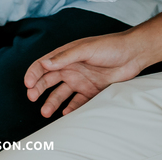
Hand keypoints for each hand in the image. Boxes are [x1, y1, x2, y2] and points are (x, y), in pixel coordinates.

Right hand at [23, 31, 146, 116]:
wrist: (132, 54)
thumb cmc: (109, 46)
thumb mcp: (85, 49)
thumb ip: (65, 57)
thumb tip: (45, 63)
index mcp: (66, 55)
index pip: (44, 64)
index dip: (34, 73)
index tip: (28, 84)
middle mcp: (71, 68)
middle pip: (49, 80)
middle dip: (38, 89)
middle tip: (32, 98)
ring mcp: (81, 80)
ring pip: (61, 93)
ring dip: (52, 102)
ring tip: (45, 112)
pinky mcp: (91, 90)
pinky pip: (77, 102)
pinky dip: (70, 108)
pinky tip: (65, 114)